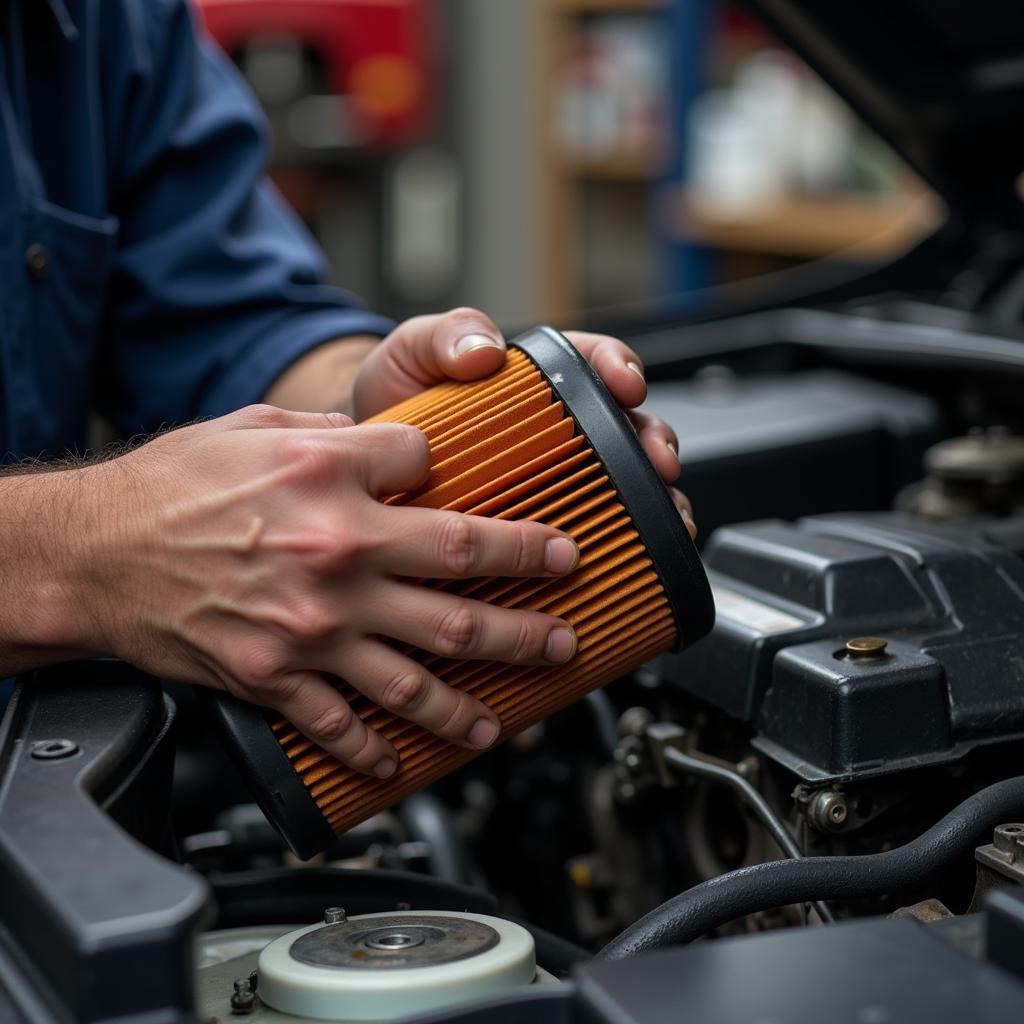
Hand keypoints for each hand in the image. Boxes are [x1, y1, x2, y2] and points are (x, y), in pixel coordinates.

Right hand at [67, 406, 581, 776]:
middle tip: (564, 613)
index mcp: (331, 480)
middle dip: (525, 597)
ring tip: (515, 709)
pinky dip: (378, 749)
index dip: (459, 477)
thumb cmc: (166, 488)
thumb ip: (329, 434)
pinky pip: (343, 722)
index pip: (431, 472)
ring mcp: (313, 625)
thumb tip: (382, 442)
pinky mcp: (278, 677)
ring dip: (477, 692)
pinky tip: (406, 761)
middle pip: (460, 576)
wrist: (92, 555)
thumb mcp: (252, 429)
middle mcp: (336, 554)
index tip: (491, 501)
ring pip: (421, 668)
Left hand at [352, 307, 695, 537]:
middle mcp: (559, 425)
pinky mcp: (543, 519)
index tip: (626, 385)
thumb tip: (486, 350)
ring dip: (654, 496)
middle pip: (626, 425)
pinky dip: (622, 541)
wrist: (373, 466)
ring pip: (625, 480)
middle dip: (653, 441)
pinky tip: (634, 557)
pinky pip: (595, 527)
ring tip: (666, 516)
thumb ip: (445, 336)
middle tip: (658, 462)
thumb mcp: (413, 352)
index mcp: (537, 376)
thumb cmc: (400, 398)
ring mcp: (557, 474)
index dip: (619, 368)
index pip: (593, 361)